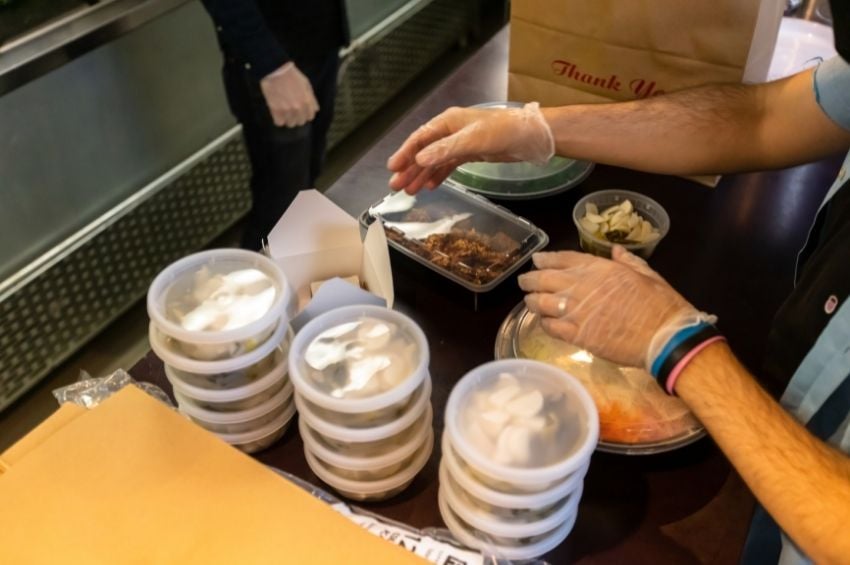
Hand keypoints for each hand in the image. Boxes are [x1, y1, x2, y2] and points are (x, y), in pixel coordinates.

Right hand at [260, 62, 318, 127]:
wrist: (276, 70)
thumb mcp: (307, 84)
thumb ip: (312, 99)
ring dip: (287, 119)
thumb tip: (316, 110)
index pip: (310, 117)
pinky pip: (279, 123)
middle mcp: (298, 108)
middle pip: (300, 122)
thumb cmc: (292, 75)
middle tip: (291, 111)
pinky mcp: (276, 110)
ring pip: (290, 124)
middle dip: (296, 118)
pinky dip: (278, 120)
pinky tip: (277, 114)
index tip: (300, 112)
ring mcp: (287, 110)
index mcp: (307, 101)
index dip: (305, 114)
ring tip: (283, 112)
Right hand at [386, 102, 554, 193]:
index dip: (405, 153)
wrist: (531, 136)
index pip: (420, 139)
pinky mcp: (471, 153)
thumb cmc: (503, 131)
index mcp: (448, 122)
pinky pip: (448, 165)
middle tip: (396, 186)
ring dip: (422, 175)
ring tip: (410, 191)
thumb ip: (445, 150)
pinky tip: (430, 186)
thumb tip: (419, 159)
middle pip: (424, 151)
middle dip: (409, 168)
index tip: (392, 168)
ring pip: (435, 160)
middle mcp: (451, 131)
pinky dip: (438, 175)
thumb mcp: (472, 140)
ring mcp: (460, 142)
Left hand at [517, 246, 711, 368]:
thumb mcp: (646, 274)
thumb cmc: (661, 304)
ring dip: (533, 301)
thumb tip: (614, 251)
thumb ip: (627, 261)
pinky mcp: (578, 335)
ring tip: (529, 301)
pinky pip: (552, 327)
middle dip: (531, 279)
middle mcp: (583, 286)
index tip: (537, 260)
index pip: (564, 259)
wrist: (665, 337)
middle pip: (546, 279)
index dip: (546, 259)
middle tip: (524, 282)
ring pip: (543, 303)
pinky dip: (545, 323)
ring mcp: (578, 311)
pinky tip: (544, 322)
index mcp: (600, 268)